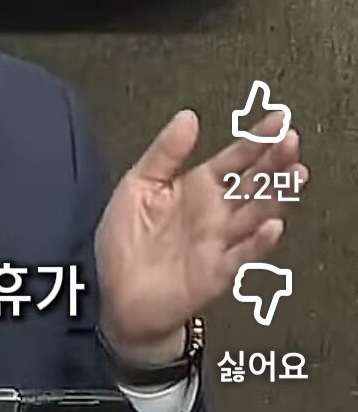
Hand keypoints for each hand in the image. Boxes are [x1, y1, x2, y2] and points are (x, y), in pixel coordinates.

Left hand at [95, 108, 306, 364]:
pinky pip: (243, 254)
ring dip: (277, 195)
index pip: (235, 159)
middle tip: (290, 141)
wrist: (117, 295)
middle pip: (254, 182)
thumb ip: (166, 152)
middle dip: (274, 161)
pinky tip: (271, 225)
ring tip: (294, 174)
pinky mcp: (217, 271)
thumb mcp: (137, 185)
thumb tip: (188, 117)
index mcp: (196, 187)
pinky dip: (258, 241)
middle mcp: (214, 212)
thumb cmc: (125, 241)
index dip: (256, 139)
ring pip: (256, 214)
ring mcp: (219, 241)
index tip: (277, 120)